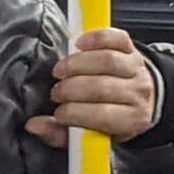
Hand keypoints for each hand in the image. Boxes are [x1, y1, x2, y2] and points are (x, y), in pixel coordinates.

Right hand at [25, 28, 156, 148]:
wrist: (137, 100)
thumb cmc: (109, 118)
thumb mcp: (89, 135)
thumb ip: (59, 133)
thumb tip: (35, 126)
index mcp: (130, 121)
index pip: (103, 115)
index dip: (75, 113)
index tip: (59, 113)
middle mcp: (138, 94)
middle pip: (102, 87)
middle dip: (71, 89)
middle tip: (57, 93)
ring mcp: (137, 69)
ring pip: (107, 61)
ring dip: (77, 64)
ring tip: (61, 71)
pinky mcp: (132, 49)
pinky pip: (116, 39)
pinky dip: (96, 38)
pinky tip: (79, 44)